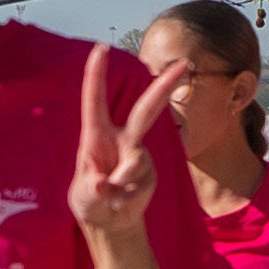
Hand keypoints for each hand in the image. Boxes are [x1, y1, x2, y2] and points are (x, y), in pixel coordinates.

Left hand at [70, 41, 185, 248]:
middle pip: (146, 110)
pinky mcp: (150, 174)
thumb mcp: (84, 196)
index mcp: (97, 136)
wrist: (110, 220)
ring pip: (137, 161)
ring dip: (121, 184)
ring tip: (109, 199)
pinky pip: (141, 184)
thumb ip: (94, 189)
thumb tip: (104, 185)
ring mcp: (139, 156)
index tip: (100, 47)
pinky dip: (128, 198)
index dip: (96, 75)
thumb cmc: (90, 199)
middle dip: (165, 86)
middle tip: (184, 64)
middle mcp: (122, 140)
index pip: (95, 101)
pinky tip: (120, 204)